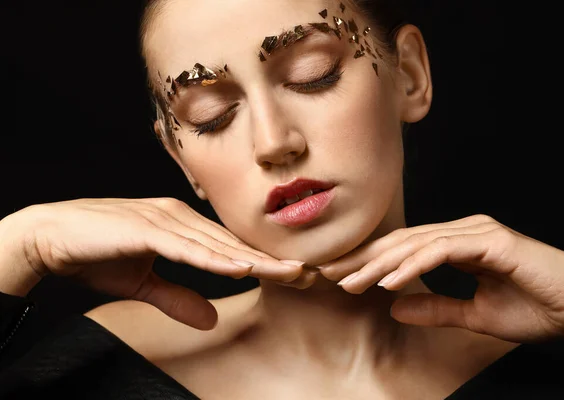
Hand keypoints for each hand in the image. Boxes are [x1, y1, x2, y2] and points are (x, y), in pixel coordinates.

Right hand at [1, 198, 303, 329]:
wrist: (51, 235)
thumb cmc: (96, 254)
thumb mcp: (144, 283)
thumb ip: (178, 297)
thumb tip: (211, 320)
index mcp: (181, 224)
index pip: (230, 247)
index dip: (262, 262)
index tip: (292, 276)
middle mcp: (179, 216)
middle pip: (233, 243)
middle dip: (271, 261)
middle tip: (309, 274)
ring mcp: (164, 218)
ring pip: (218, 244)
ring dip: (254, 260)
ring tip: (289, 272)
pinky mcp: (145, 227)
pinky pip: (187, 246)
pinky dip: (214, 258)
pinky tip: (240, 267)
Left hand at [319, 215, 563, 345]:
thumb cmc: (535, 309)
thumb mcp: (473, 315)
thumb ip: (435, 308)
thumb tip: (394, 306)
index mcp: (458, 244)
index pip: (403, 250)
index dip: (370, 262)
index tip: (339, 277)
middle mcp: (463, 231)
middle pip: (401, 242)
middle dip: (363, 259)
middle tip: (328, 274)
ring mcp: (477, 232)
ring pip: (416, 244)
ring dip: (380, 264)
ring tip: (350, 282)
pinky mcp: (491, 241)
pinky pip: (442, 251)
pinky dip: (413, 264)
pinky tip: (388, 281)